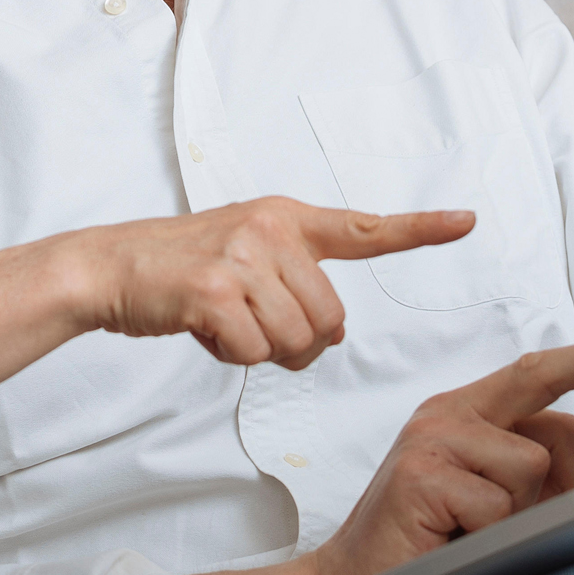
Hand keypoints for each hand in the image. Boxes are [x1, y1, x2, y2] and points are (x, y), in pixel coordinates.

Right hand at [72, 199, 477, 370]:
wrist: (106, 267)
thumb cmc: (177, 270)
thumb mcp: (242, 251)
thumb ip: (293, 279)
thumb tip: (329, 335)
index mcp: (285, 218)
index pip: (364, 227)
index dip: (420, 229)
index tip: (467, 220)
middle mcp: (270, 229)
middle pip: (329, 322)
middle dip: (295, 344)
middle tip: (250, 327)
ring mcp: (241, 256)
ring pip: (295, 343)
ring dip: (260, 352)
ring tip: (221, 321)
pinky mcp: (214, 290)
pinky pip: (252, 353)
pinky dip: (228, 356)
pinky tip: (200, 328)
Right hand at [301, 332, 573, 574]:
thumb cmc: (422, 542)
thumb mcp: (497, 496)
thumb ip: (549, 459)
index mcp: (466, 413)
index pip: (538, 373)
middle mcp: (447, 415)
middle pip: (555, 432)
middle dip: (556, 487)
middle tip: (506, 524)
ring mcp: (431, 441)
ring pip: (531, 470)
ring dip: (514, 517)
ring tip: (467, 533)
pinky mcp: (421, 475)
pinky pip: (497, 506)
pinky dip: (484, 537)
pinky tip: (448, 541)